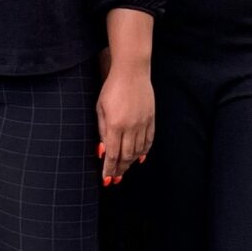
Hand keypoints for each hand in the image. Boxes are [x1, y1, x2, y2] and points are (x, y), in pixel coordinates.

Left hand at [96, 61, 154, 185]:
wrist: (132, 71)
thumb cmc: (112, 88)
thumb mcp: (100, 108)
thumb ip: (102, 130)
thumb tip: (103, 149)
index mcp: (115, 125)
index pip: (112, 154)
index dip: (109, 169)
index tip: (106, 178)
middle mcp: (130, 127)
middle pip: (126, 156)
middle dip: (120, 169)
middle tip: (115, 178)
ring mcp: (143, 123)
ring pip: (138, 151)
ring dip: (131, 162)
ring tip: (124, 169)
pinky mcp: (151, 119)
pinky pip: (148, 141)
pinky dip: (144, 152)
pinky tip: (139, 158)